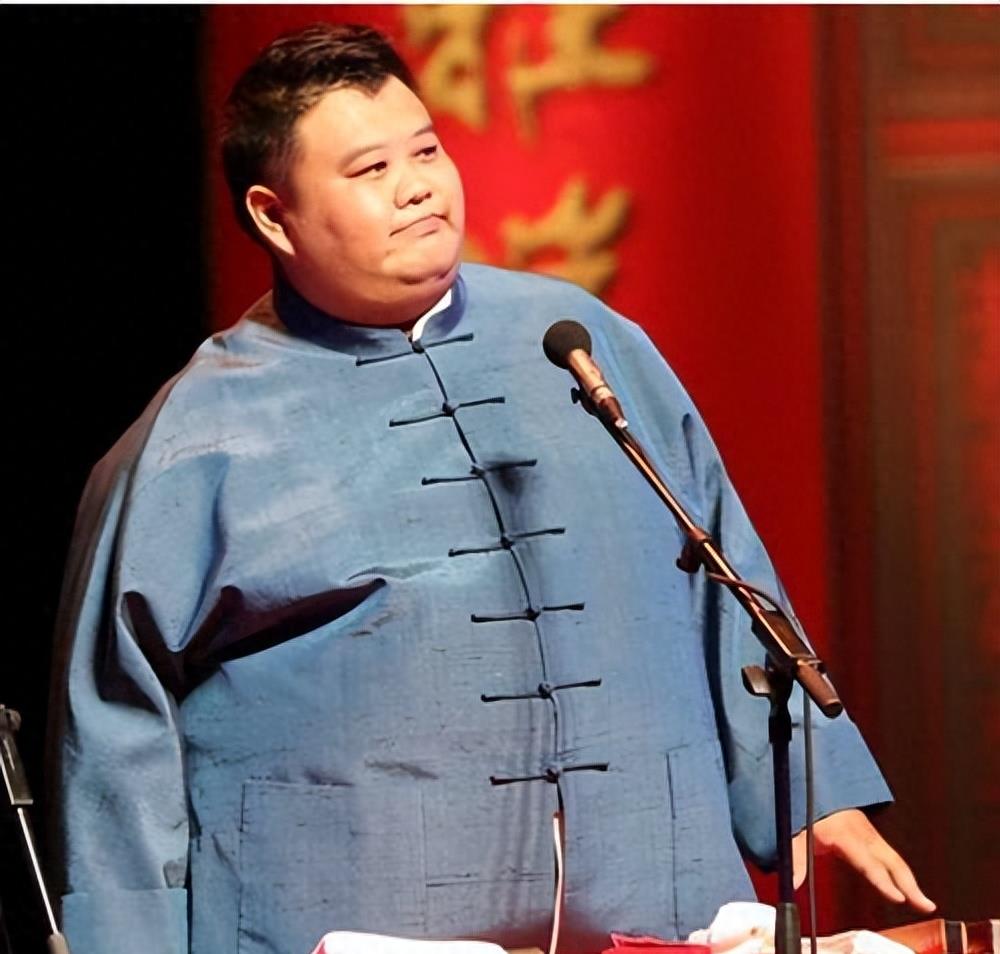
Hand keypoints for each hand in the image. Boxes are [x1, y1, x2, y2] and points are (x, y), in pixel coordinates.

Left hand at [791, 808, 935, 911]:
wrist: (817, 785)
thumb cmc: (809, 807)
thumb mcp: (797, 832)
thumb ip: (795, 858)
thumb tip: (791, 883)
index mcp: (846, 834)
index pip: (868, 862)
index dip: (883, 881)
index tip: (898, 897)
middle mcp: (863, 834)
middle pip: (892, 861)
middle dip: (910, 884)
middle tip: (925, 905)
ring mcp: (870, 834)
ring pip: (895, 859)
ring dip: (911, 881)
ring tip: (924, 903)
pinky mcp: (872, 836)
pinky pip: (891, 856)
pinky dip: (903, 873)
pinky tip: (909, 887)